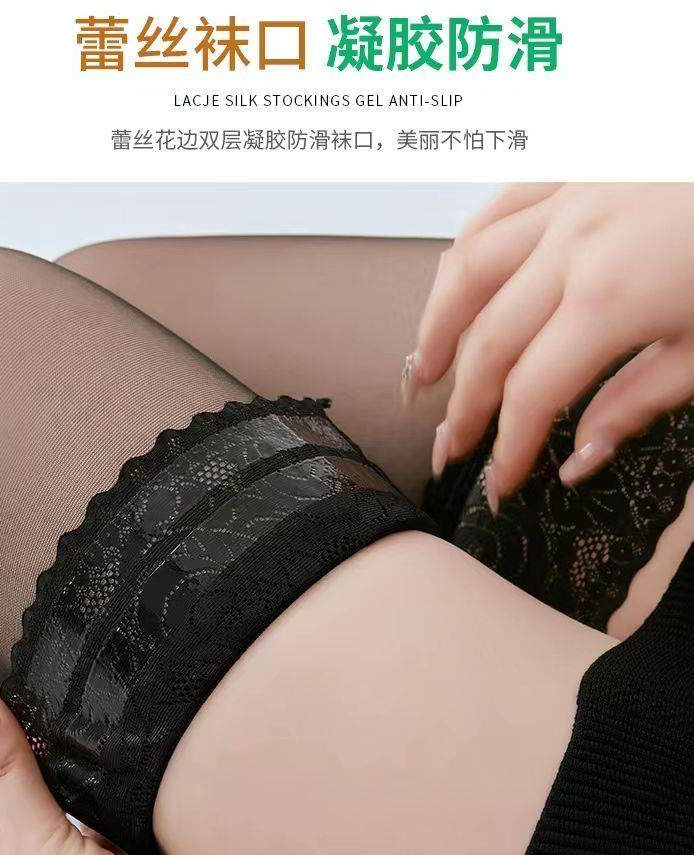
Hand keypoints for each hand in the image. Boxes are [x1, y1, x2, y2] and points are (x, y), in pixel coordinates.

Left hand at [0, 663, 202, 854]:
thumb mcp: (32, 842)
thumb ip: (5, 765)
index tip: (16, 717)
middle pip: (10, 787)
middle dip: (35, 761)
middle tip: (57, 738)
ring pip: (59, 798)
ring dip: (76, 782)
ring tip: (90, 769)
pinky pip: (100, 815)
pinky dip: (110, 802)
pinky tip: (120, 796)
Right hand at [404, 184, 693, 511]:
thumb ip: (637, 402)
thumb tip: (578, 459)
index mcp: (612, 298)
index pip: (529, 394)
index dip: (506, 447)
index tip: (498, 482)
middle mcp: (572, 245)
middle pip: (487, 342)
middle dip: (463, 406)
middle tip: (450, 447)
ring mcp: (567, 199)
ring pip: (467, 270)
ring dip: (437, 328)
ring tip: (423, 373)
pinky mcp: (573, 166)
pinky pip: (493, 207)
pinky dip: (463, 252)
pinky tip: (453, 284)